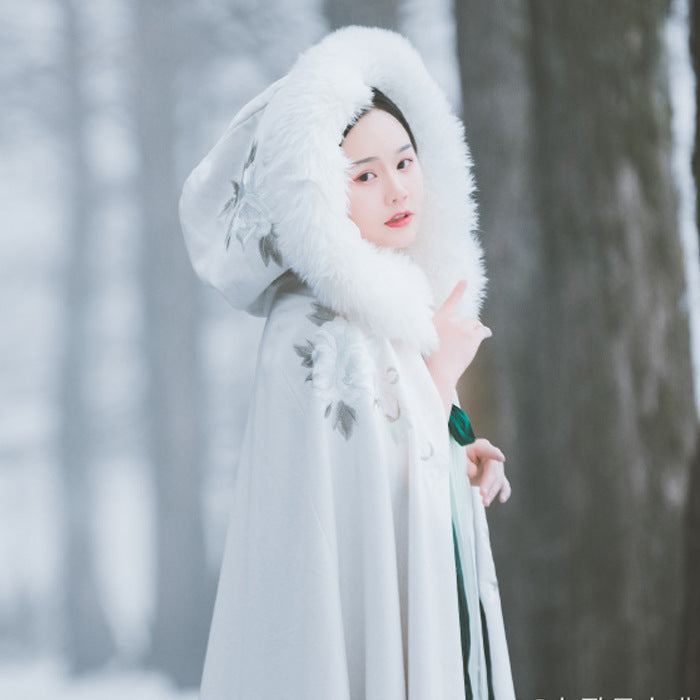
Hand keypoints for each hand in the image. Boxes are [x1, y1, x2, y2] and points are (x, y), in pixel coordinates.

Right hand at [424, 280, 491, 417]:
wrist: (438, 371)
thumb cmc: (429, 361)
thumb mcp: (425, 342)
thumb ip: (435, 333)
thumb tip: (441, 335)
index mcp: (438, 321)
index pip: (450, 302)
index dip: (458, 291)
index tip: (464, 281)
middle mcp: (451, 321)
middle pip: (466, 318)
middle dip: (466, 327)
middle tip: (460, 341)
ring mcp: (463, 328)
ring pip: (475, 324)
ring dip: (475, 330)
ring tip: (470, 341)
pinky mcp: (472, 337)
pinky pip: (483, 330)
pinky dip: (485, 332)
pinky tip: (487, 334)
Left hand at [465, 438, 510, 506]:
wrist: (462, 462)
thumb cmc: (460, 457)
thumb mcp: (458, 458)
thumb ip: (465, 463)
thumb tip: (474, 472)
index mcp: (482, 447)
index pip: (489, 450)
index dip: (495, 454)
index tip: (501, 458)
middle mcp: (492, 456)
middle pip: (494, 470)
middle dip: (489, 483)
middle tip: (482, 494)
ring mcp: (496, 467)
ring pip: (498, 480)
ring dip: (492, 492)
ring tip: (485, 502)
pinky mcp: (497, 478)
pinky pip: (504, 485)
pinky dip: (504, 492)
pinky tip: (502, 499)